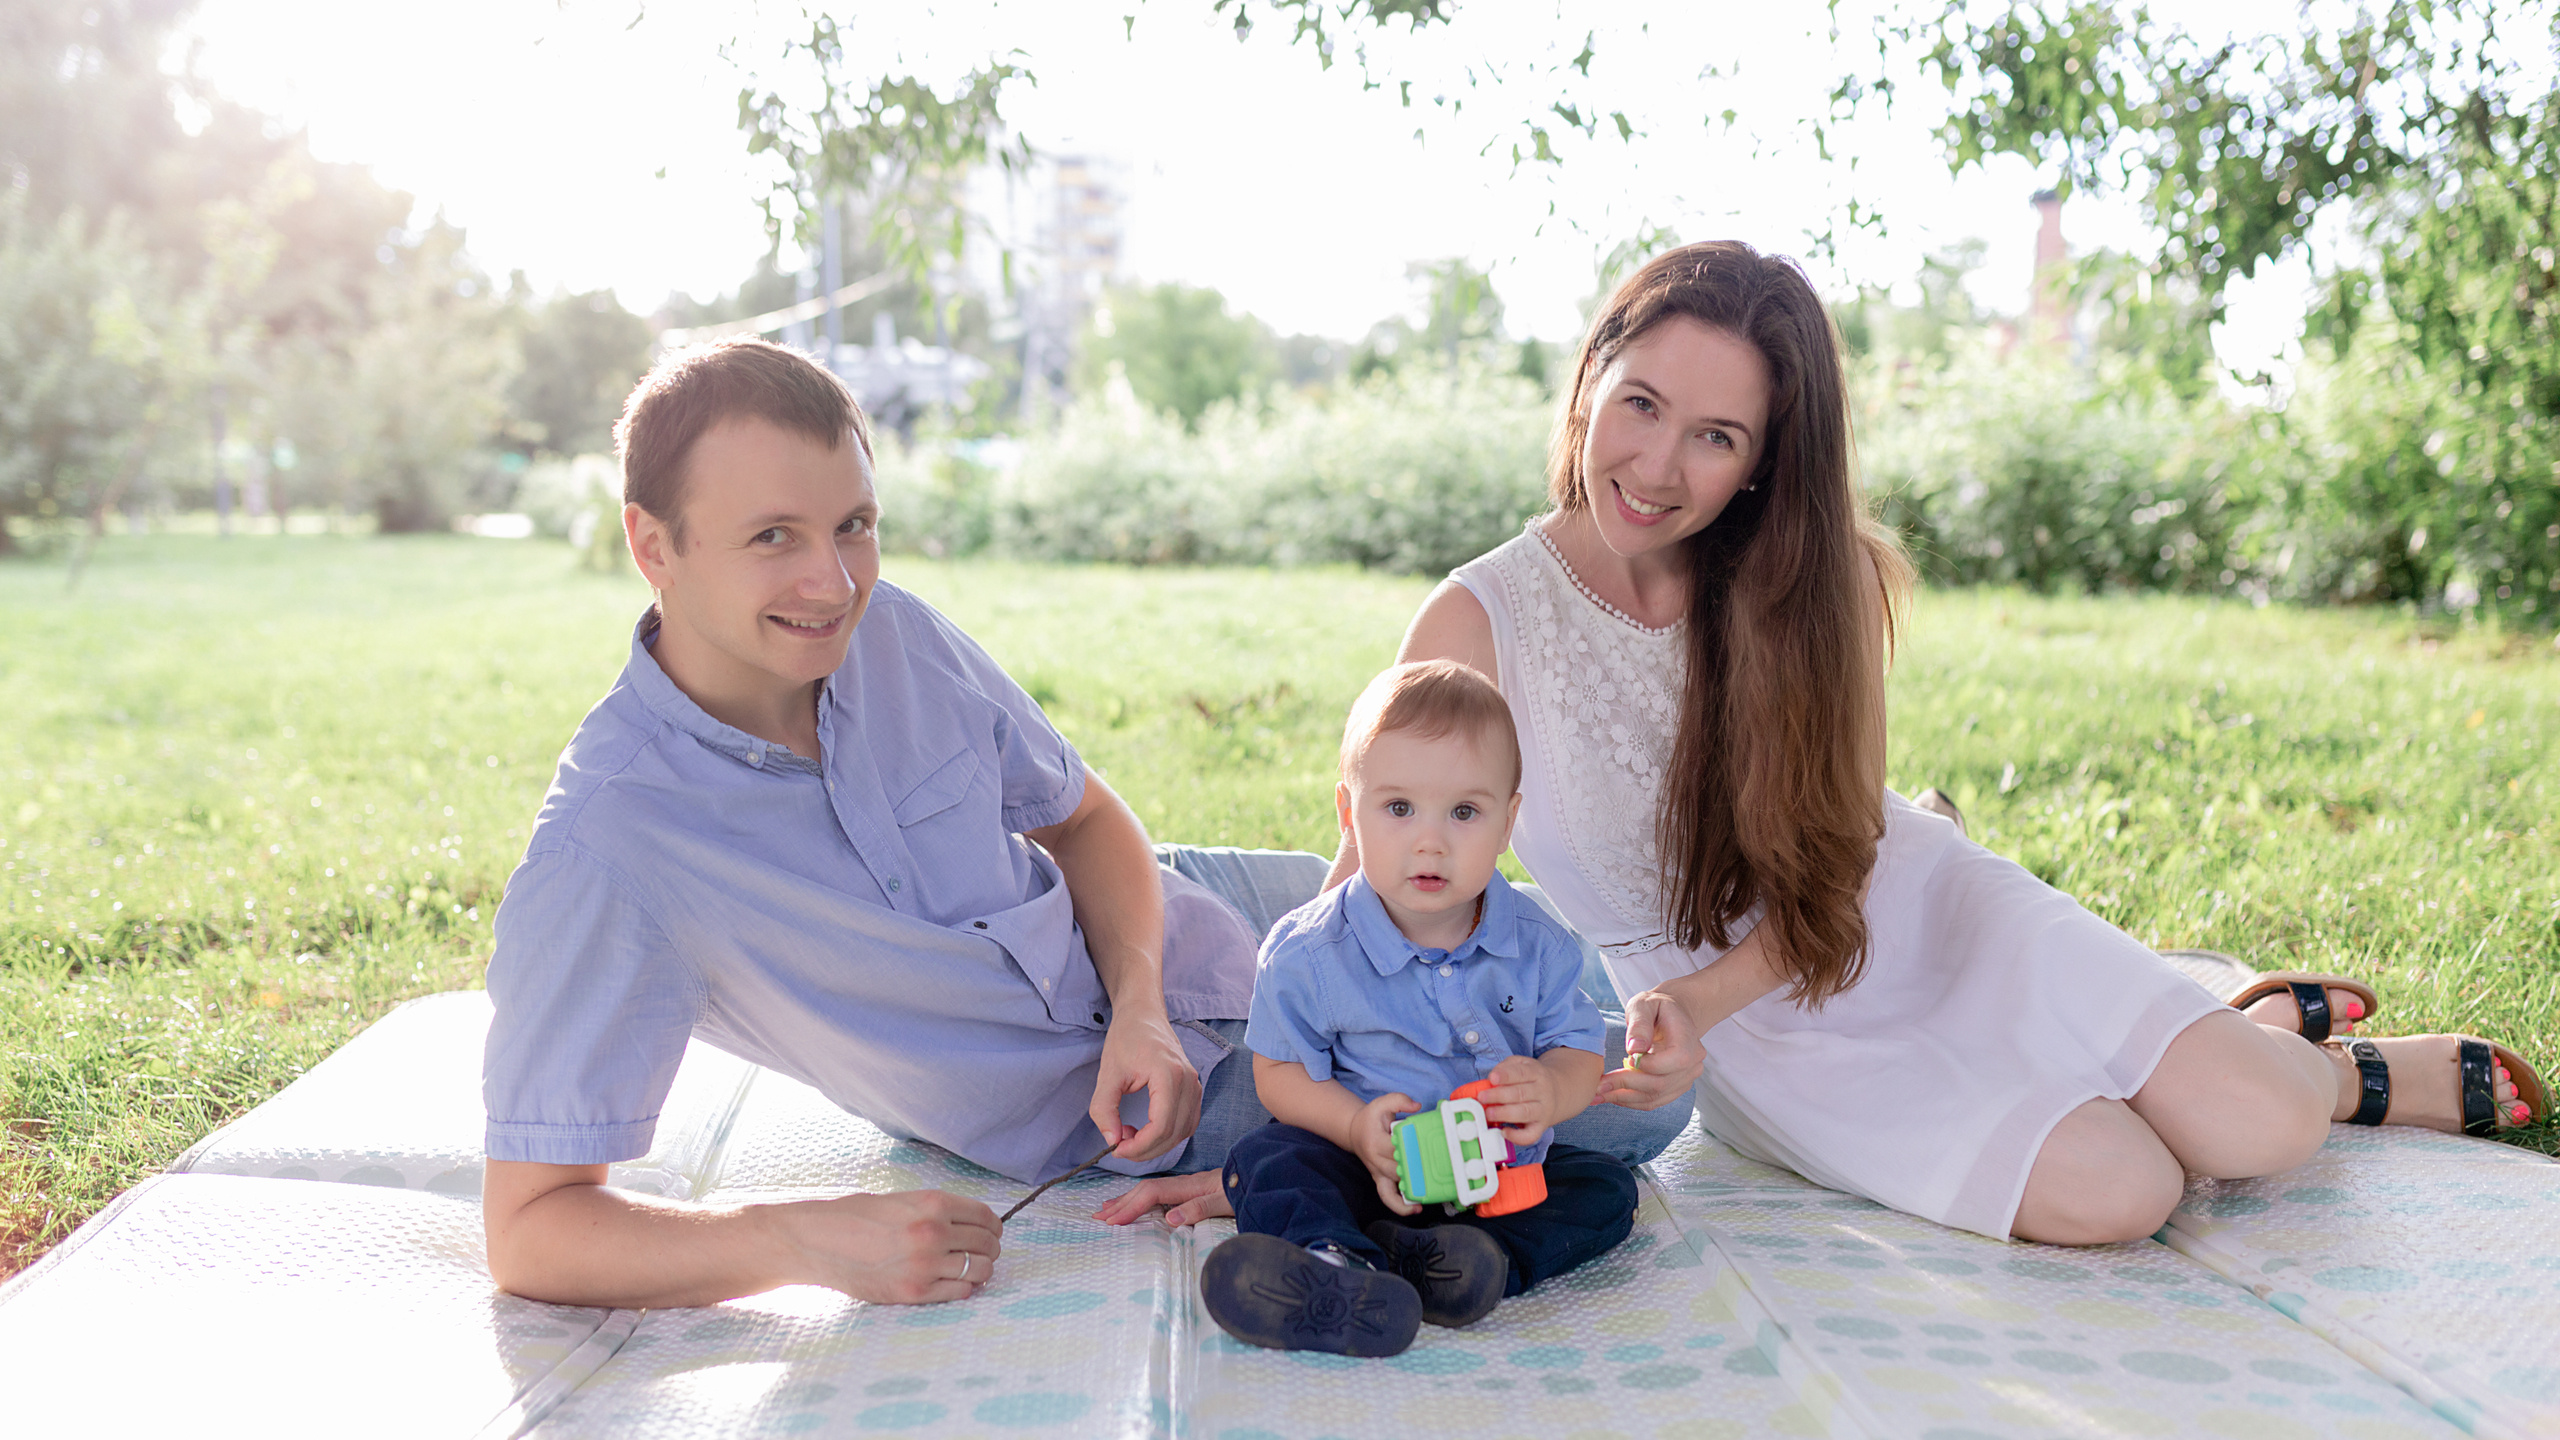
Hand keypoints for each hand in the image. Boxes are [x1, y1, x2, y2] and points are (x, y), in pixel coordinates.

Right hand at [759, 1189, 1000, 1304]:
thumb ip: (936, 1211)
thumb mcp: (902, 1199)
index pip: (985, 1217)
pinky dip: (964, 1288)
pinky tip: (954, 1283)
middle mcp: (934, 1233)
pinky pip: (959, 1292)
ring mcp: (925, 1265)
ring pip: (979, 1270)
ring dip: (981, 1270)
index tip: (992, 1232)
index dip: (994, 1227)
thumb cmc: (856, 1216)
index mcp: (933, 1204)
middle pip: (987, 1245)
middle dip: (990, 1249)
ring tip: (970, 1269)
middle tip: (983, 1252)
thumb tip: (971, 1225)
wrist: (818, 1240)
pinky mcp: (913, 1292)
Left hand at [1090, 1008, 1201, 1161]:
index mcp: (1169, 1074)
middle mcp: (1188, 1081)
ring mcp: (1195, 1085)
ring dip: (1158, 1144)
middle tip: (1120, 1146)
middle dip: (1146, 1149)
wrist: (1143, 1015)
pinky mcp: (1194, 1088)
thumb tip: (1112, 1141)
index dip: (1139, 1146)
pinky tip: (1146, 1129)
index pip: (1161, 1126)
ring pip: (1183, 1132)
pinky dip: (1168, 1134)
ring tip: (1131, 1135)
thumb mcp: (1108, 1074)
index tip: (1117, 1148)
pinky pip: (1187, 1122)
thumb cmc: (1126, 1037)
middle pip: (1173, 1133)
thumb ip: (1105, 1109)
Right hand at [1091, 1170, 1231, 1227]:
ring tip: (1108, 1209)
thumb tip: (1169, 1218)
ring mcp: (1187, 1186)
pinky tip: (1137, 1204)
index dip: (1131, 1207)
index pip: (1152, 1195)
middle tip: (1099, 1217)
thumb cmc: (1245, 1191)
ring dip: (1128, 1200)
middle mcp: (1184, 1184)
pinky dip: (1142, 1199)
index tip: (1113, 1222)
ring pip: (1150, 1191)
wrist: (1261, 1178)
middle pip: (1145, 1191)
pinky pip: (1160, 1194)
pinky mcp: (1191, 1190)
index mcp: (1189, 1186)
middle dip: (1121, 1203)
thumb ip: (1200, 1209)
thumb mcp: (1226, 1203)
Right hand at [1351, 1091, 1423, 1215]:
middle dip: (1414, 1174)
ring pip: (1390, 1190)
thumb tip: (1417, 1106)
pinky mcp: (1380, 1181)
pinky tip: (1416, 1208)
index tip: (1425, 1151)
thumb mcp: (1382, 1103)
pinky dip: (1400, 1206)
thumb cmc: (1371, 1118)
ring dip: (1408, 1196)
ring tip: (1425, 1201)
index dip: (1409, 1151)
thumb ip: (1399, 1100)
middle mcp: (1375, 1160)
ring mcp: (1378, 1173)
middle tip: (1435, 1174)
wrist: (1354, 1132)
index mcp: (1375, 1141)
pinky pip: (1387, 1197)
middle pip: (1396, 1171)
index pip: (1393, 1149)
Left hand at [1476, 1054, 1562, 1146]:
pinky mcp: (1541, 1127)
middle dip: (1499, 1096)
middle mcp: (1542, 1092)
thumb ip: (1506, 1067)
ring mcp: (1542, 1110)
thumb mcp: (1522, 1064)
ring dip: (1505, 1114)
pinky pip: (1531, 1135)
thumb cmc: (1532, 1079)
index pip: (1521, 1073)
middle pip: (1520, 1093)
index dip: (1506, 1075)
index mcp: (1536, 1073)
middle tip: (1482, 1097)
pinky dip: (1517, 1137)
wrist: (1559, 1092)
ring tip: (1488, 1113)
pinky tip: (1504, 1131)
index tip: (1492, 1078)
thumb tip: (1491, 1079)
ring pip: (1525, 1113)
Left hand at [1594, 988, 1704, 1109]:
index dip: (1649, 1065)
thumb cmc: (1655, 1007)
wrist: (1672, 1015)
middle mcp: (1693, 1063)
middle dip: (1626, 1086)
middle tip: (1597, 1085)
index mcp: (1689, 1040)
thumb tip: (1634, 1048)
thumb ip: (1639, 1024)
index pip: (1676, 1060)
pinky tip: (1611, 1095)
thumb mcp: (1643, 1005)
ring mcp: (1686, 1078)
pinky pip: (1653, 1100)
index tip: (1626, 1059)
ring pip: (1655, 1097)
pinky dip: (1631, 1100)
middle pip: (1661, 1084)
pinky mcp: (1675, 1088)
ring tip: (1597, 1094)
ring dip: (1624, 1098)